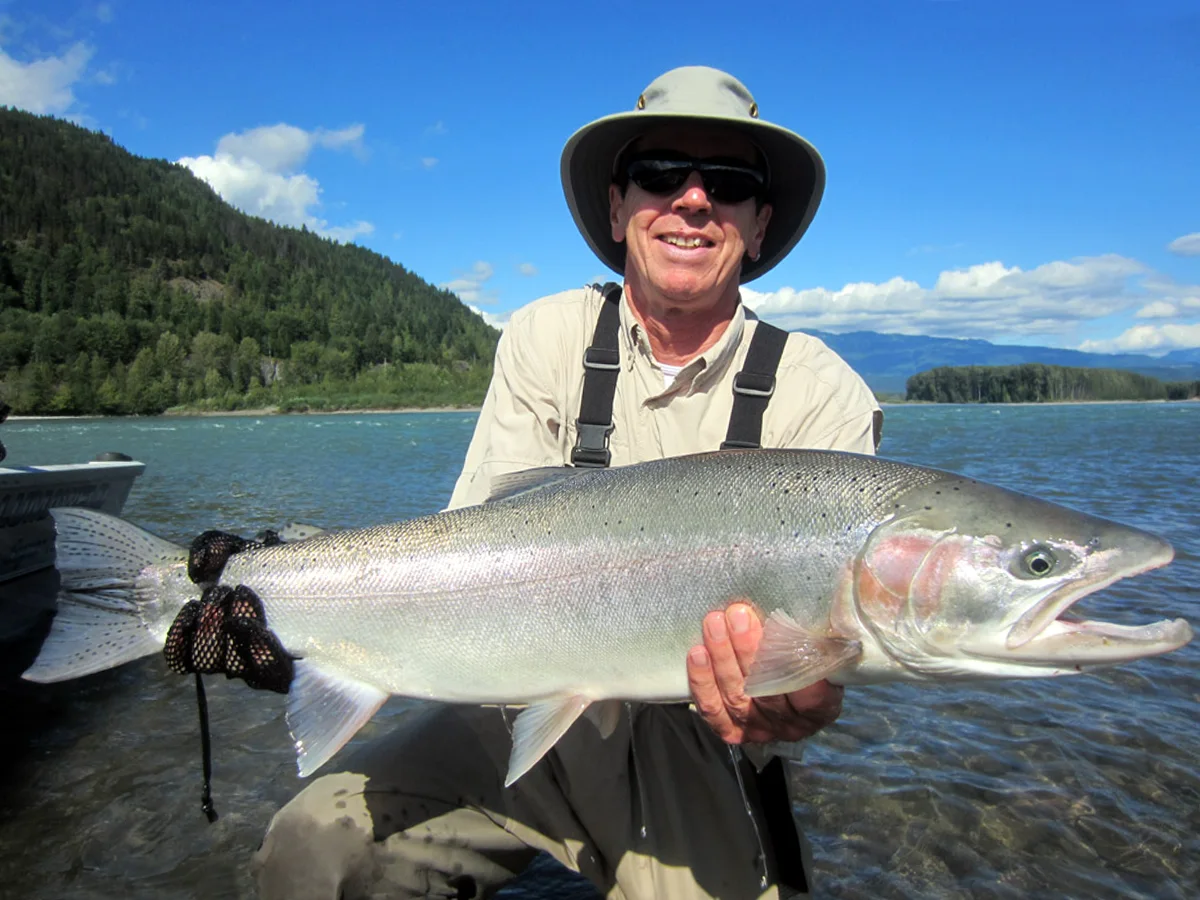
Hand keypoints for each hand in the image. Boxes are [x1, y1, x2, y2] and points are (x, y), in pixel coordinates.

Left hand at [687, 602, 843, 743]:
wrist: (780, 689)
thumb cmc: (801, 662)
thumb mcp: (819, 654)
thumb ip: (817, 644)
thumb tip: (814, 620)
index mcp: (817, 712)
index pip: (810, 697)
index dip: (796, 667)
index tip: (783, 633)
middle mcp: (787, 726)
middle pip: (766, 690)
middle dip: (749, 649)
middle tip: (739, 615)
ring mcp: (757, 730)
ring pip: (736, 695)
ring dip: (722, 656)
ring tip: (715, 622)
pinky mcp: (729, 729)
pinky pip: (713, 708)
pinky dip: (703, 681)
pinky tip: (697, 653)